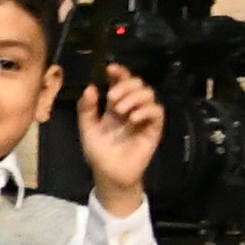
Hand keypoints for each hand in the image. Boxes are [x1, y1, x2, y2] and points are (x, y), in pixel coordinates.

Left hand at [77, 64, 165, 210]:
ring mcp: (144, 118)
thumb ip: (86, 109)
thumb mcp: (88, 130)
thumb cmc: (99, 153)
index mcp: (115, 106)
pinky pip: (157, 112)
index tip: (110, 68)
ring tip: (121, 110)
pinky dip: (146, 110)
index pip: (121, 82)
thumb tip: (91, 88)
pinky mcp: (154, 129)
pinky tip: (133, 118)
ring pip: (148, 94)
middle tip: (112, 98)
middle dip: (125, 86)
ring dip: (134, 97)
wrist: (110, 175)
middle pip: (137, 84)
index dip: (119, 72)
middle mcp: (131, 108)